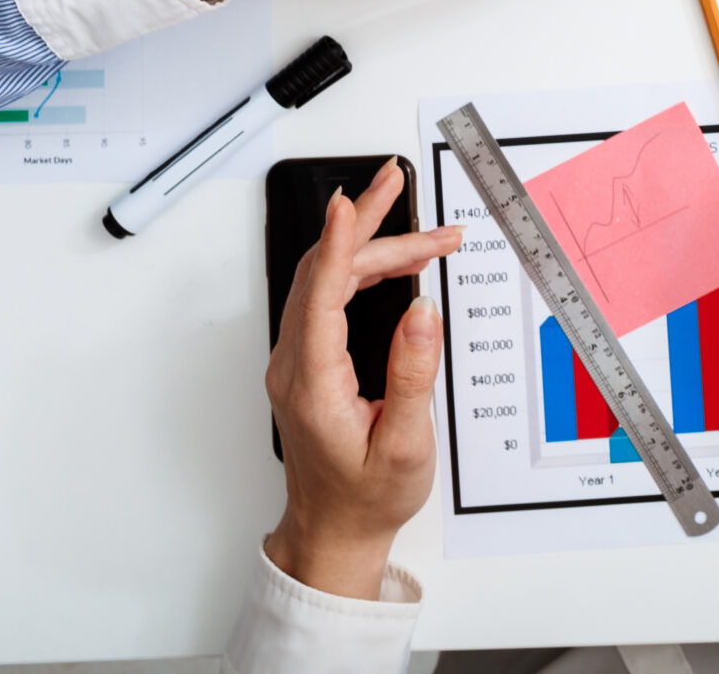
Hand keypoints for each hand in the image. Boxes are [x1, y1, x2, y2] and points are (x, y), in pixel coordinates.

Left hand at [263, 158, 460, 599]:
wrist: (335, 531)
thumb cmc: (368, 496)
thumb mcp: (406, 443)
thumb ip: (412, 374)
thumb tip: (422, 312)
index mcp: (314, 383)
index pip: (323, 295)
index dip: (340, 243)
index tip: (349, 200)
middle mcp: (296, 365)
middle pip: (325, 273)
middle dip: (371, 228)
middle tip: (403, 188)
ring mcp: (297, 361)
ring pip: (325, 280)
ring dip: (369, 244)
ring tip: (422, 228)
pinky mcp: (308, 361)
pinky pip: (327, 296)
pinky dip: (360, 267)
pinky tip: (394, 260)